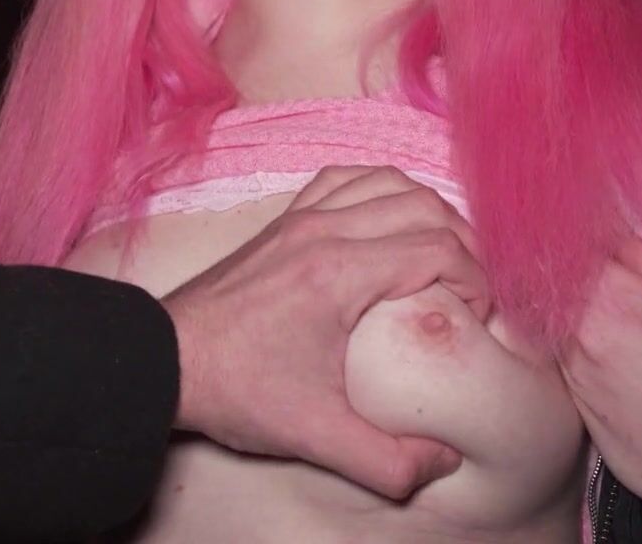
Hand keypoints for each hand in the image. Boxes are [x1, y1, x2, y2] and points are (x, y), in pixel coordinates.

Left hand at [161, 164, 489, 499]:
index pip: (439, 248)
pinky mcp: (283, 220)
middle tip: (471, 286)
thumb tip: (444, 460)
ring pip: (388, 182)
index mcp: (339, 272)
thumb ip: (388, 461)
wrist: (164, 361)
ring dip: (428, 210)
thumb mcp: (315, 437)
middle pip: (424, 205)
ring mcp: (300, 218)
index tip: (477, 316)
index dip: (477, 280)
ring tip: (443, 253)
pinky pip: (346, 179)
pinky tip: (390, 222)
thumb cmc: (236, 390)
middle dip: (464, 242)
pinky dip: (382, 190)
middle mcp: (323, 230)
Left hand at [556, 236, 641, 543]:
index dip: (570, 231)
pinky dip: (563, 335)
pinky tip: (594, 339)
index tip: (576, 225)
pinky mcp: (568, 399)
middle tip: (577, 255)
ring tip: (595, 301)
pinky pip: (555, 350)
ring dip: (556, 298)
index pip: (567, 244)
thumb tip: (612, 236)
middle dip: (558, 262)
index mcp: (622, 302)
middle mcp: (585, 334)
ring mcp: (571, 369)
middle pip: (548, 277)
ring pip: (545, 314)